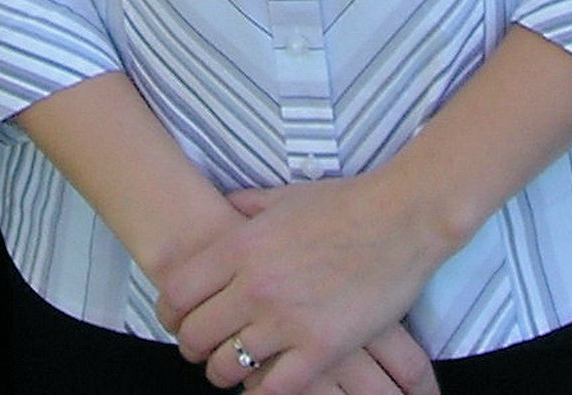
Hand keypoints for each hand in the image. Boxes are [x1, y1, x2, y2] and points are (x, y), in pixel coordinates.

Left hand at [161, 173, 451, 394]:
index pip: (178, 293)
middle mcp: (255, 286)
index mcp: (240, 246)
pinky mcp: (321, 348)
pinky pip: (273, 389)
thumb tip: (224, 209)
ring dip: (224, 372)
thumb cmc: (344, 203)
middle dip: (193, 347)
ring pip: (227, 367)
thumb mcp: (282, 197)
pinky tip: (262, 386)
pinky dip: (261, 392)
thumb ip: (245, 207)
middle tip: (203, 349)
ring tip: (232, 369)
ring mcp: (287, 320)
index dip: (170, 313)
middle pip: (195, 335)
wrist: (401, 217)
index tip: (177, 320)